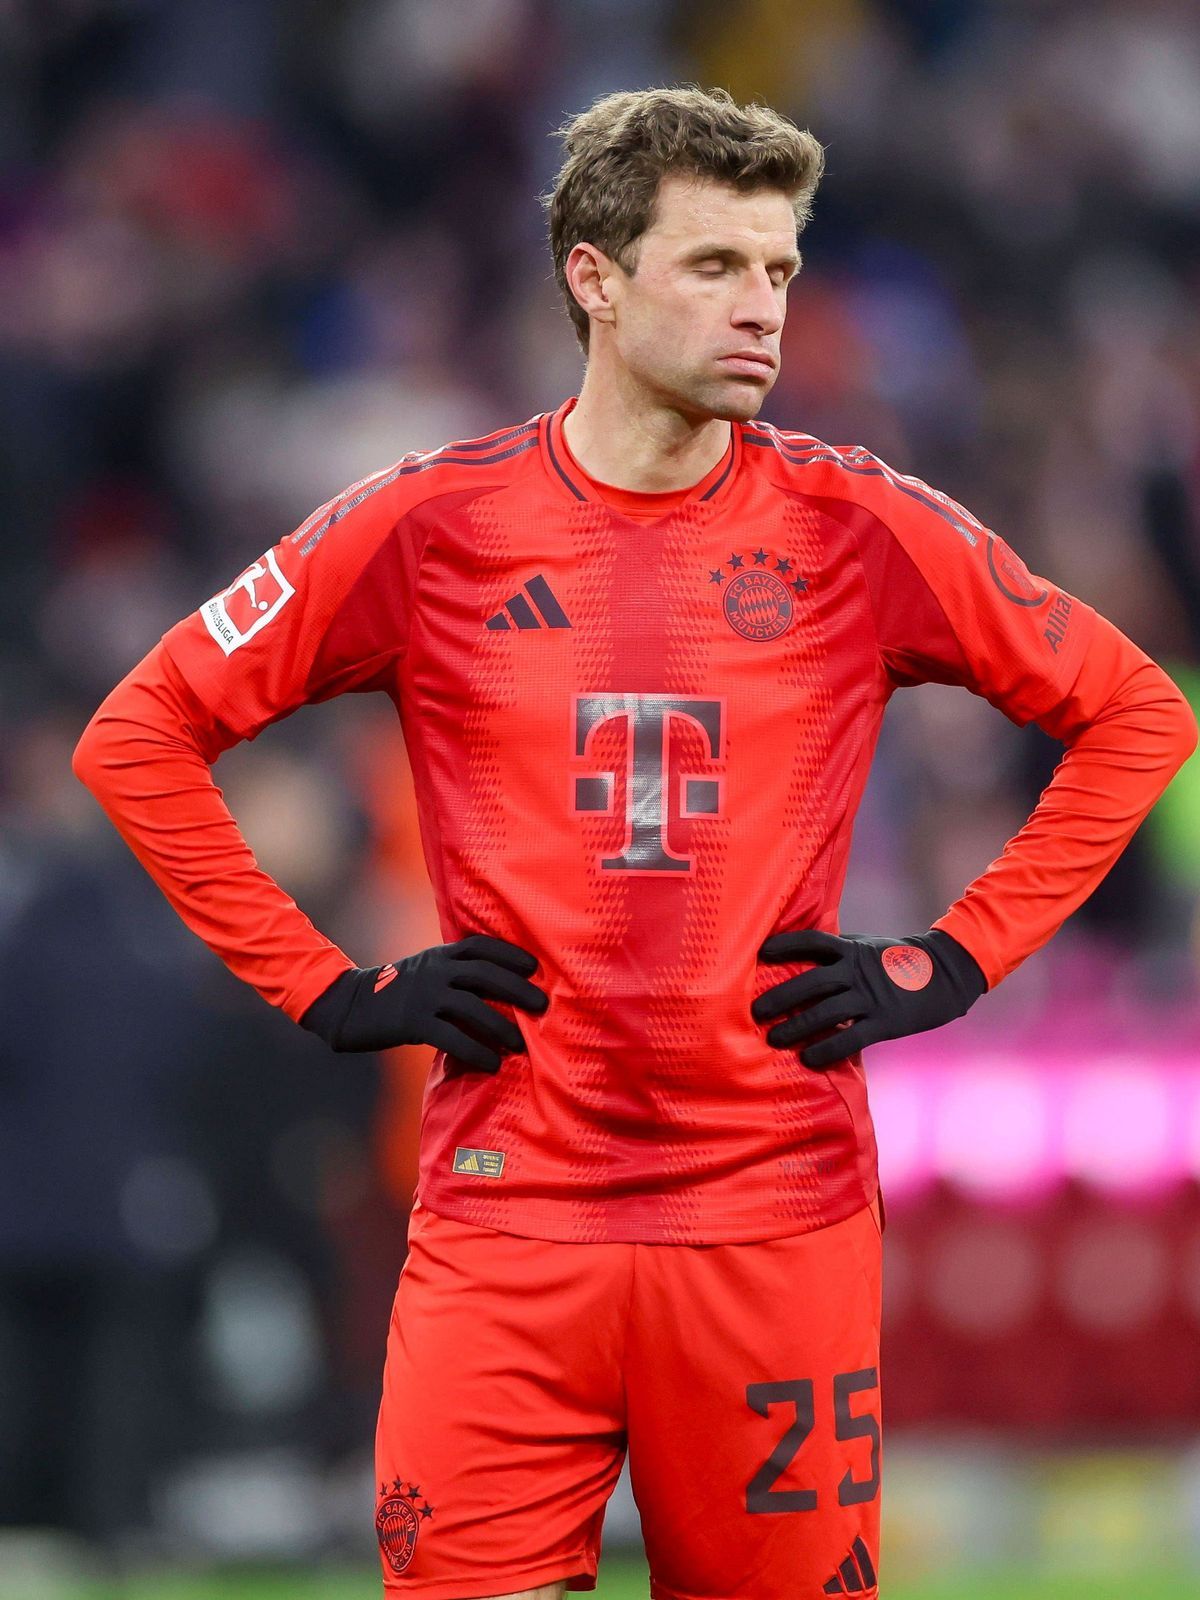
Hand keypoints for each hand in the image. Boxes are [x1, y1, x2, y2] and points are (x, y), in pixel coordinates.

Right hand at [299, 934, 548, 1070]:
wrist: (350, 1005)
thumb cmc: (397, 990)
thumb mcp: (426, 969)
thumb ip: (455, 972)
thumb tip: (497, 986)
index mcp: (440, 954)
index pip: (481, 946)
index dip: (509, 954)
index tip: (534, 966)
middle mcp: (435, 970)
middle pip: (484, 974)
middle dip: (517, 989)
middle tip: (542, 1005)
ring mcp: (424, 995)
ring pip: (472, 1007)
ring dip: (501, 1026)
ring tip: (520, 1044)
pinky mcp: (413, 1022)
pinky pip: (452, 1038)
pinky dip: (475, 1051)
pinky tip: (492, 1064)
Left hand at [751, 928, 985, 1069]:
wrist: (946, 974)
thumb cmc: (900, 960)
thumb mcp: (868, 947)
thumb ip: (839, 949)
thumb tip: (803, 951)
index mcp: (852, 950)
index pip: (813, 941)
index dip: (786, 945)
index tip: (762, 953)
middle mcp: (857, 972)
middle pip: (811, 982)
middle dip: (780, 997)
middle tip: (755, 1012)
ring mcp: (871, 997)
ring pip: (825, 1013)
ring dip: (796, 1027)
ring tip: (774, 1039)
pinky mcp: (884, 1022)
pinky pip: (850, 1038)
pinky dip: (826, 1050)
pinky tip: (808, 1060)